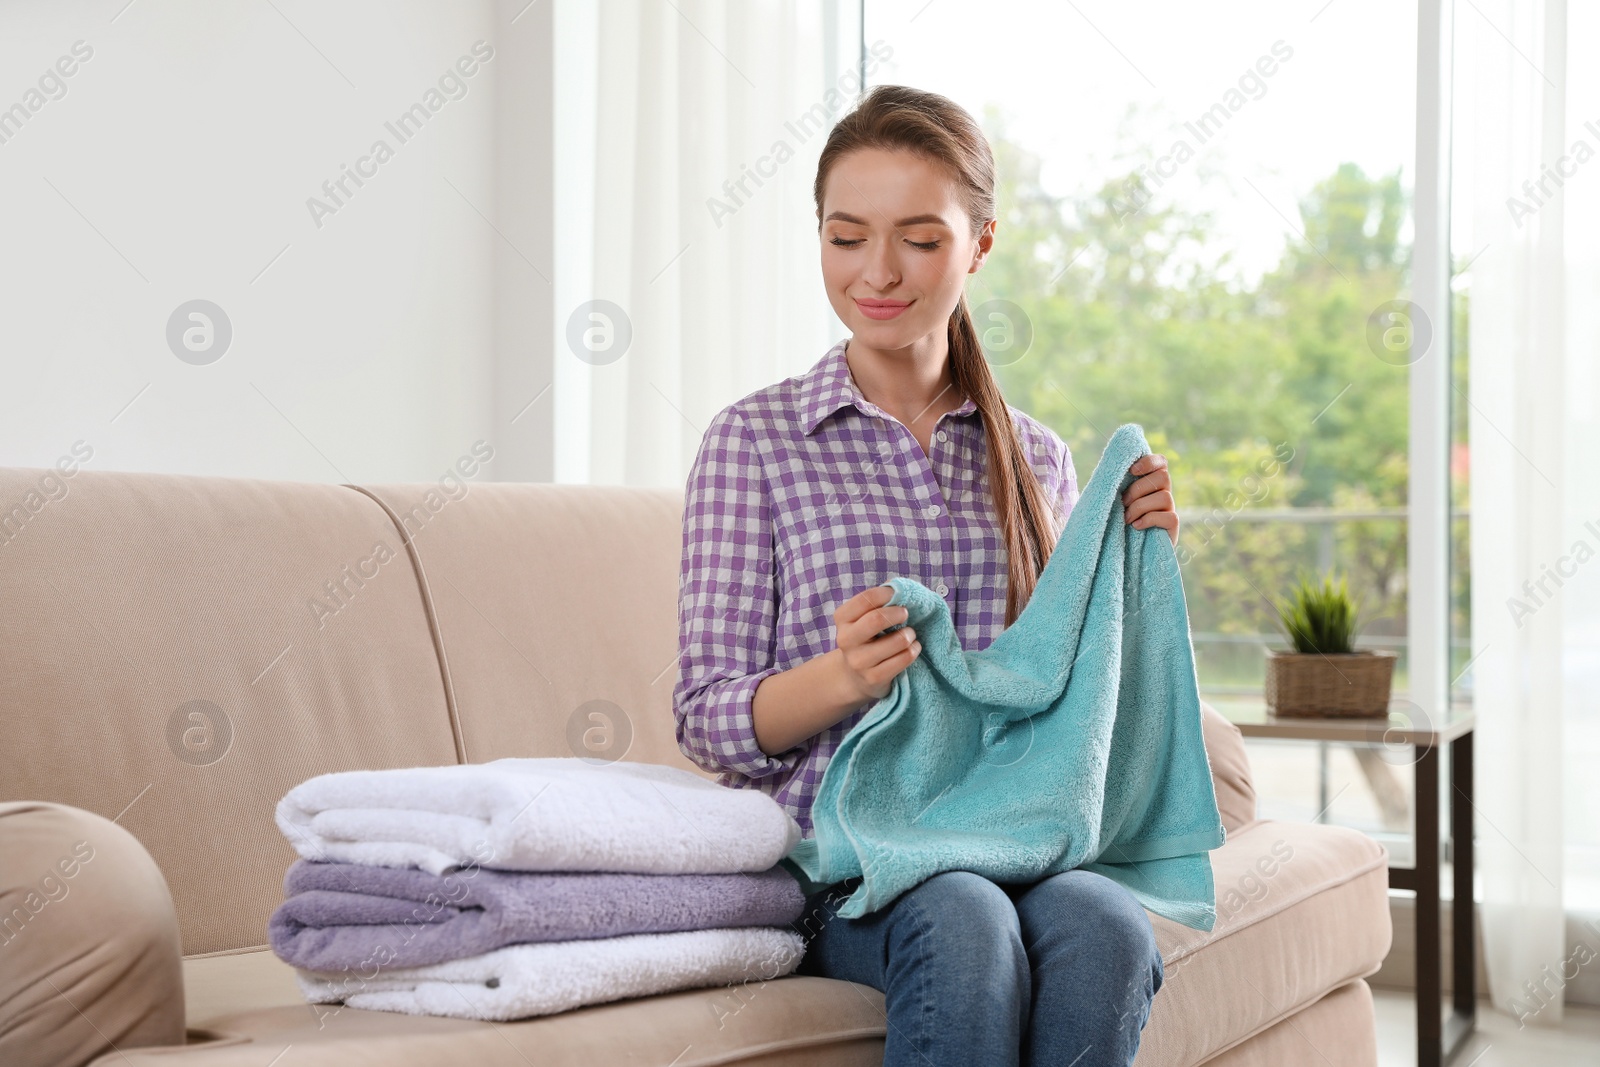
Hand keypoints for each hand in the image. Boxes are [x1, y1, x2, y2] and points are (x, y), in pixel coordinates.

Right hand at [831, 584, 921, 704]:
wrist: (854, 676)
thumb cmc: (866, 639)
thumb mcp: (862, 619)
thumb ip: (877, 604)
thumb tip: (902, 589)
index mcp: (842, 618)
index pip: (866, 599)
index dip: (887, 593)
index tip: (898, 595)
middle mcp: (846, 640)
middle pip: (876, 619)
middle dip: (899, 613)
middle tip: (905, 614)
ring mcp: (859, 661)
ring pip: (897, 641)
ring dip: (910, 634)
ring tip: (910, 634)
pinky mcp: (874, 678)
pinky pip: (903, 659)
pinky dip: (914, 650)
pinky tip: (912, 648)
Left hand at [1122, 453, 1178, 547]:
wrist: (1128, 552)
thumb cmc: (1118, 521)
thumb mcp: (1117, 500)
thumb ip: (1119, 484)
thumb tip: (1110, 470)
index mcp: (1152, 482)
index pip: (1161, 462)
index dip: (1149, 462)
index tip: (1132, 470)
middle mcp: (1165, 492)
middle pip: (1163, 477)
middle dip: (1138, 489)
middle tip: (1123, 503)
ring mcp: (1170, 509)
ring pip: (1164, 497)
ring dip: (1140, 507)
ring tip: (1126, 519)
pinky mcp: (1173, 526)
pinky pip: (1168, 517)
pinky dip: (1148, 520)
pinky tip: (1136, 526)